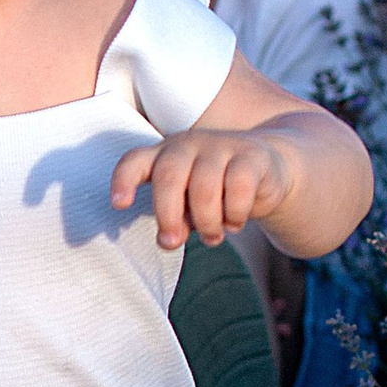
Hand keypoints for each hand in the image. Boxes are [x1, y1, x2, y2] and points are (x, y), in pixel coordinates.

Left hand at [113, 124, 305, 249]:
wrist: (266, 167)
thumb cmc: (215, 190)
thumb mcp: (188, 206)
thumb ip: (175, 220)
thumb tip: (169, 240)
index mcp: (164, 154)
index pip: (135, 161)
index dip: (124, 181)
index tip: (119, 205)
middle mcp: (188, 144)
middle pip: (168, 176)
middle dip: (167, 215)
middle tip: (172, 242)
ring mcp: (220, 145)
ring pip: (204, 188)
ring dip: (206, 222)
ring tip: (212, 237)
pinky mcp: (251, 156)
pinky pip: (238, 190)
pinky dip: (234, 215)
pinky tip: (235, 223)